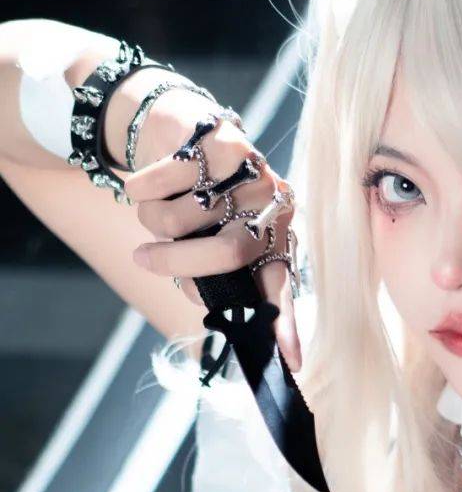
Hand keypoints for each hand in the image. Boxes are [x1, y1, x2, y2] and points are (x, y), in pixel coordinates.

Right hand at [122, 92, 301, 370]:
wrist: (176, 128)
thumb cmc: (195, 198)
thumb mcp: (209, 235)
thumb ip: (215, 274)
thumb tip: (212, 310)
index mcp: (273, 236)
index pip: (280, 284)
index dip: (285, 324)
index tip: (291, 362)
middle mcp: (269, 204)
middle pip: (225, 254)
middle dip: (176, 263)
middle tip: (145, 259)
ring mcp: (248, 170)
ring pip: (180, 220)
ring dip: (152, 220)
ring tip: (160, 205)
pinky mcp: (216, 140)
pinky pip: (159, 184)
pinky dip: (141, 188)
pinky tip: (151, 179)